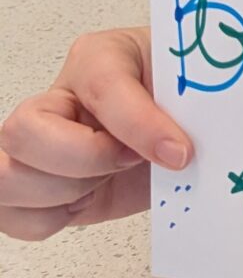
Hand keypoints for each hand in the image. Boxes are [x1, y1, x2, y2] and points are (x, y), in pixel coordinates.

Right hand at [0, 27, 191, 241]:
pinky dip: (52, 219)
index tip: (178, 151)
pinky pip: (13, 216)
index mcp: (96, 58)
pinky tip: (87, 199)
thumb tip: (179, 153)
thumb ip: (187, 106)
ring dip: (64, 193)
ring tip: (106, 180)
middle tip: (129, 163)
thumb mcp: (189, 86)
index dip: (137, 124)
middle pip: (23, 133)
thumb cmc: (178, 94)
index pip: (101, 86)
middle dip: (82, 161)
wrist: (179, 123)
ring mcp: (40, 147)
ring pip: (7, 177)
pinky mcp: (38, 188)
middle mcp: (57, 101)